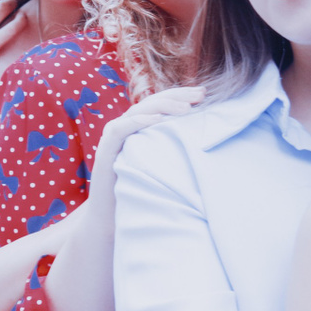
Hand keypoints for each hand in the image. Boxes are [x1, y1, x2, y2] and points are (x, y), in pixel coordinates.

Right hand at [88, 86, 203, 187]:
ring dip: (163, 106)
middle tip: (200, 94)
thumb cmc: (139, 191)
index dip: (180, 96)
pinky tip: (157, 119)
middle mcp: (125, 126)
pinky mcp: (105, 149)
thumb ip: (173, 148)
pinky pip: (121, 129)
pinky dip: (139, 121)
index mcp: (138, 127)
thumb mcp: (161, 164)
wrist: (110, 216)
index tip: (204, 94)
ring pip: (139, 110)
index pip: (160, 103)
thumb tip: (204, 141)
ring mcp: (114, 136)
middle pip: (152, 102)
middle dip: (177, 96)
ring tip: (185, 108)